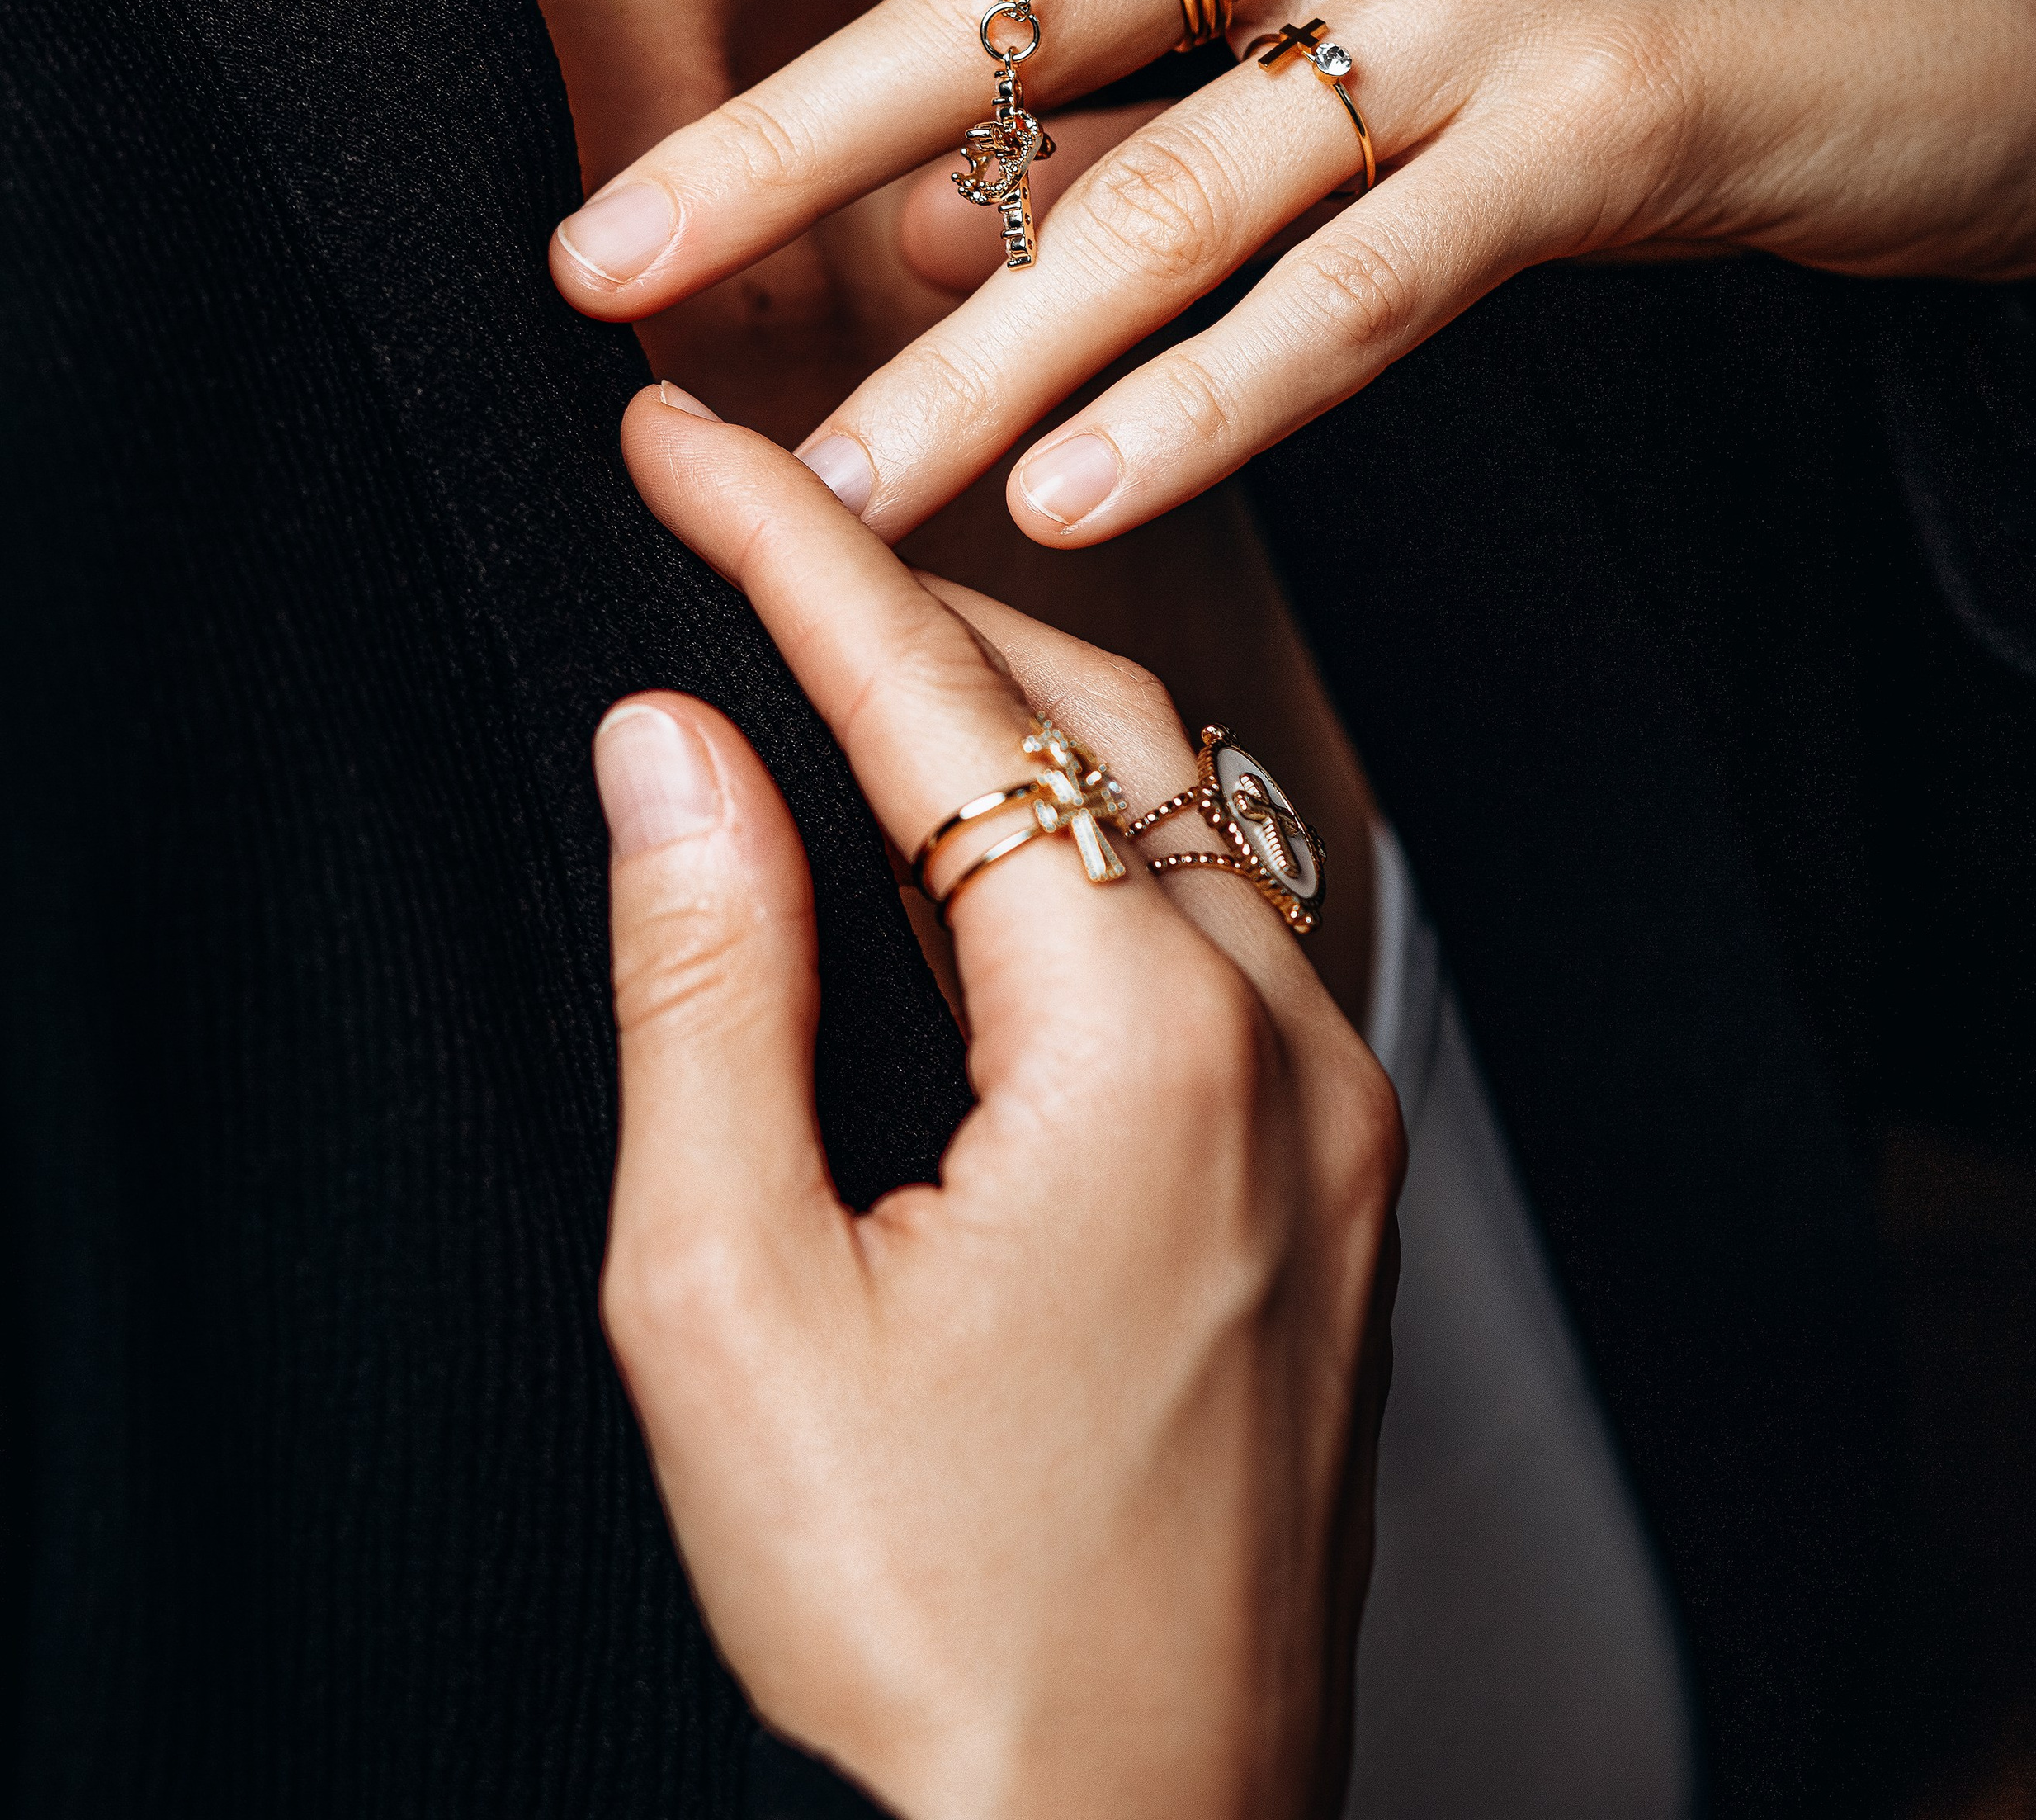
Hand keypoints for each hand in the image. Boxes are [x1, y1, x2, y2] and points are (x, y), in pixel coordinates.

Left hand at [551, 0, 2035, 544]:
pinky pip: (1361, 289)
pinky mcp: (1598, 125)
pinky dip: (1212, 405)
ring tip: (832, 479)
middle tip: (607, 247)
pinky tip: (1073, 497)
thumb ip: (1186, 88)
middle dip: (806, 133)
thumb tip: (940, 219)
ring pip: (1183, 180)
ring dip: (985, 350)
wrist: (1985, 16)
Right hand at [593, 390, 1401, 1819]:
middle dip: (896, 594)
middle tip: (733, 517)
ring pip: (1161, 803)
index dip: (782, 548)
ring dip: (994, 708)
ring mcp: (1335, 1107)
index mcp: (1140, 1045)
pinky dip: (1077, 840)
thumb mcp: (731, 1305)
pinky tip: (969, 852)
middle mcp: (1281, 1038)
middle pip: (1077, 712)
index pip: (931, 708)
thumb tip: (669, 744)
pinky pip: (1211, 921)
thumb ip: (707, 982)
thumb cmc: (926, 1623)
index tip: (672, 440)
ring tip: (823, 654)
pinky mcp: (1338, 1177)